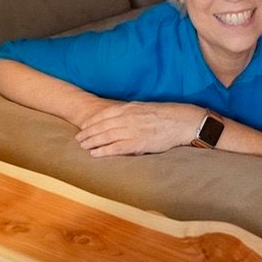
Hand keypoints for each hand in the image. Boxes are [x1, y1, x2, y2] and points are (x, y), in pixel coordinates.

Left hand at [76, 102, 200, 156]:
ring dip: (92, 142)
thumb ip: (132, 111)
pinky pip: (116, 148)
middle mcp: (128, 119)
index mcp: (130, 108)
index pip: (105, 114)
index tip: (84, 126)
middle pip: (102, 126)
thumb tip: (122, 114)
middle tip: (78, 139)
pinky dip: (104, 151)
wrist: (182, 121)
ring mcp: (132, 131)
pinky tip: (95, 154)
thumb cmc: (167, 115)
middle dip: (88, 133)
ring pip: (106, 136)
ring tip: (83, 146)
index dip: (92, 121)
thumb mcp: (146, 107)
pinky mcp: (138, 143)